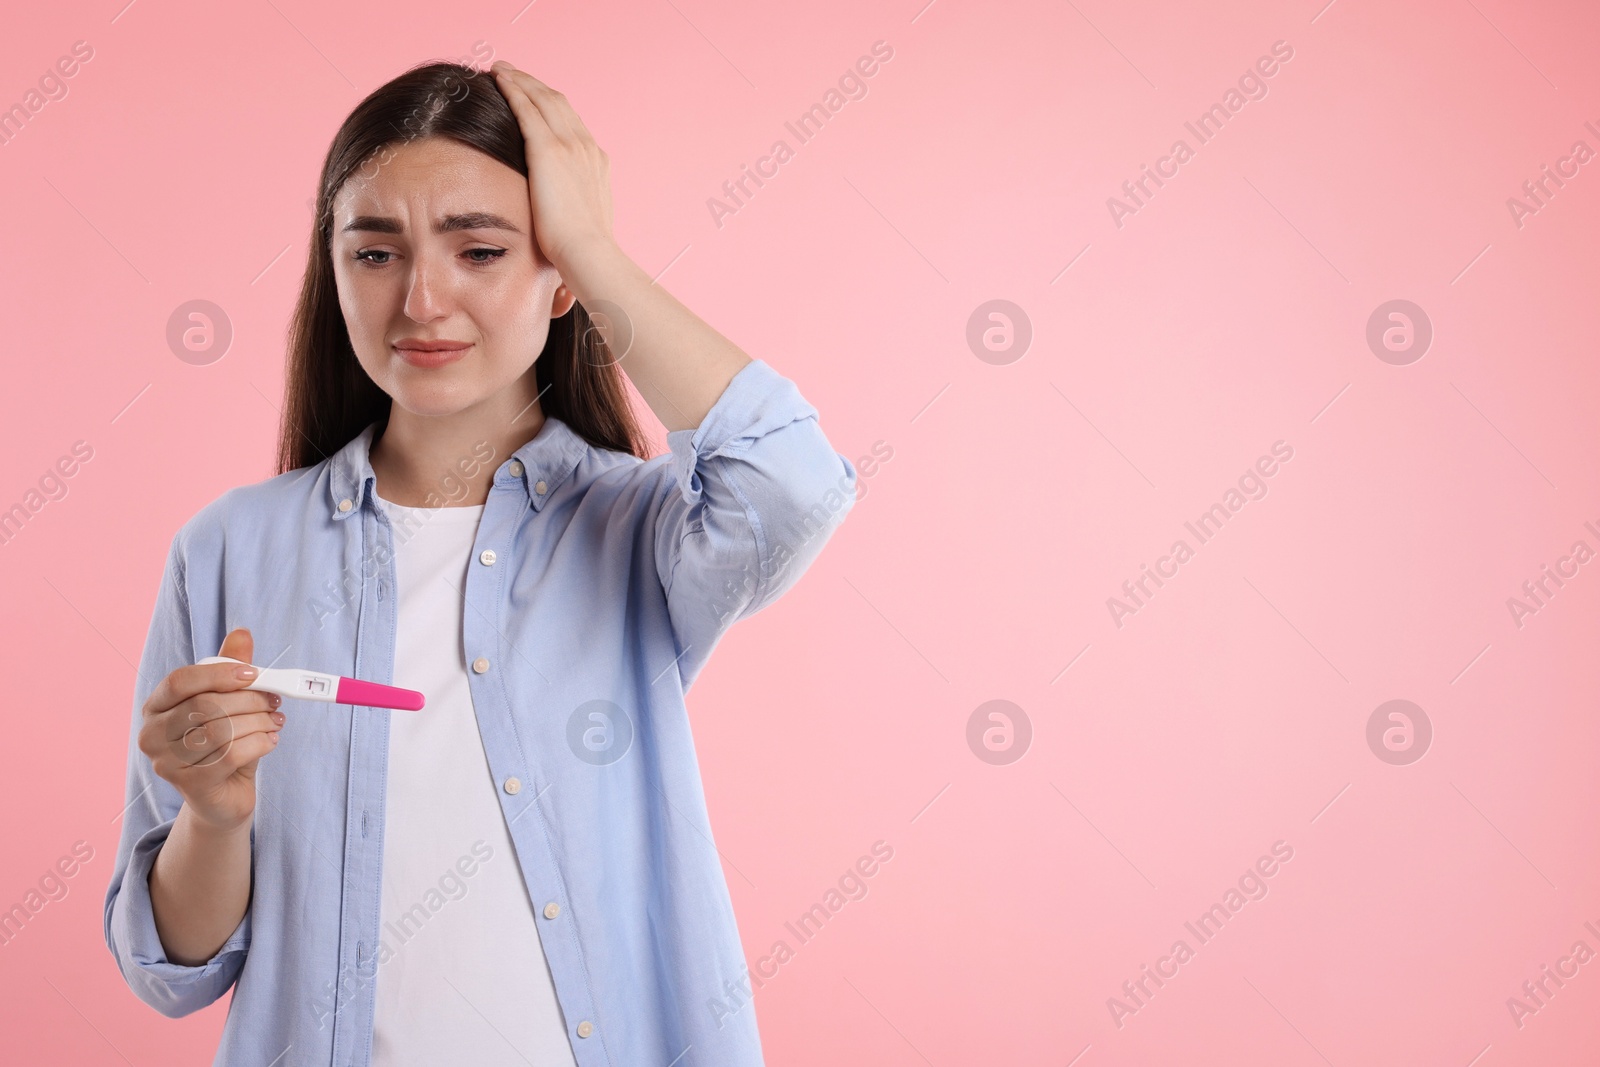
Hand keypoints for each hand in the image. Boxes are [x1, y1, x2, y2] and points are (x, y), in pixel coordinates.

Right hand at [137, 628, 284, 833]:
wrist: (223, 796)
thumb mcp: (227, 703)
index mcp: (156, 707)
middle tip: (275, 701)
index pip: (180, 681)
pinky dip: (260, 743)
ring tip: (275, 722)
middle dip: (250, 700)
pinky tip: (270, 741)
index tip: (253, 674)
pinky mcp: (189, 786)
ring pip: (222, 730)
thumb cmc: (223, 745)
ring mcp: (166, 763)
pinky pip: (232, 755)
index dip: (219, 674)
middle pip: (205, 705)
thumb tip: (242, 634)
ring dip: (259, 722)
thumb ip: (231, 670)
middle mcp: (153, 734)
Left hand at [490, 61, 615, 274]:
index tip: (536, 99)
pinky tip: (498, 78)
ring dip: (521, 80)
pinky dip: (513, 89)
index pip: (572, 124)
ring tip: (502, 69)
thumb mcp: (585, 222)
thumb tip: (561, 218)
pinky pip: (527, 108)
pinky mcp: (548, 149)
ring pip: (542, 99)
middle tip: (514, 73)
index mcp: (596, 163)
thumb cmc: (584, 249)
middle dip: (535, 85)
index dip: (551, 106)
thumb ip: (573, 208)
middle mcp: (586, 146)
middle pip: (558, 103)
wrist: (588, 251)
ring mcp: (569, 145)